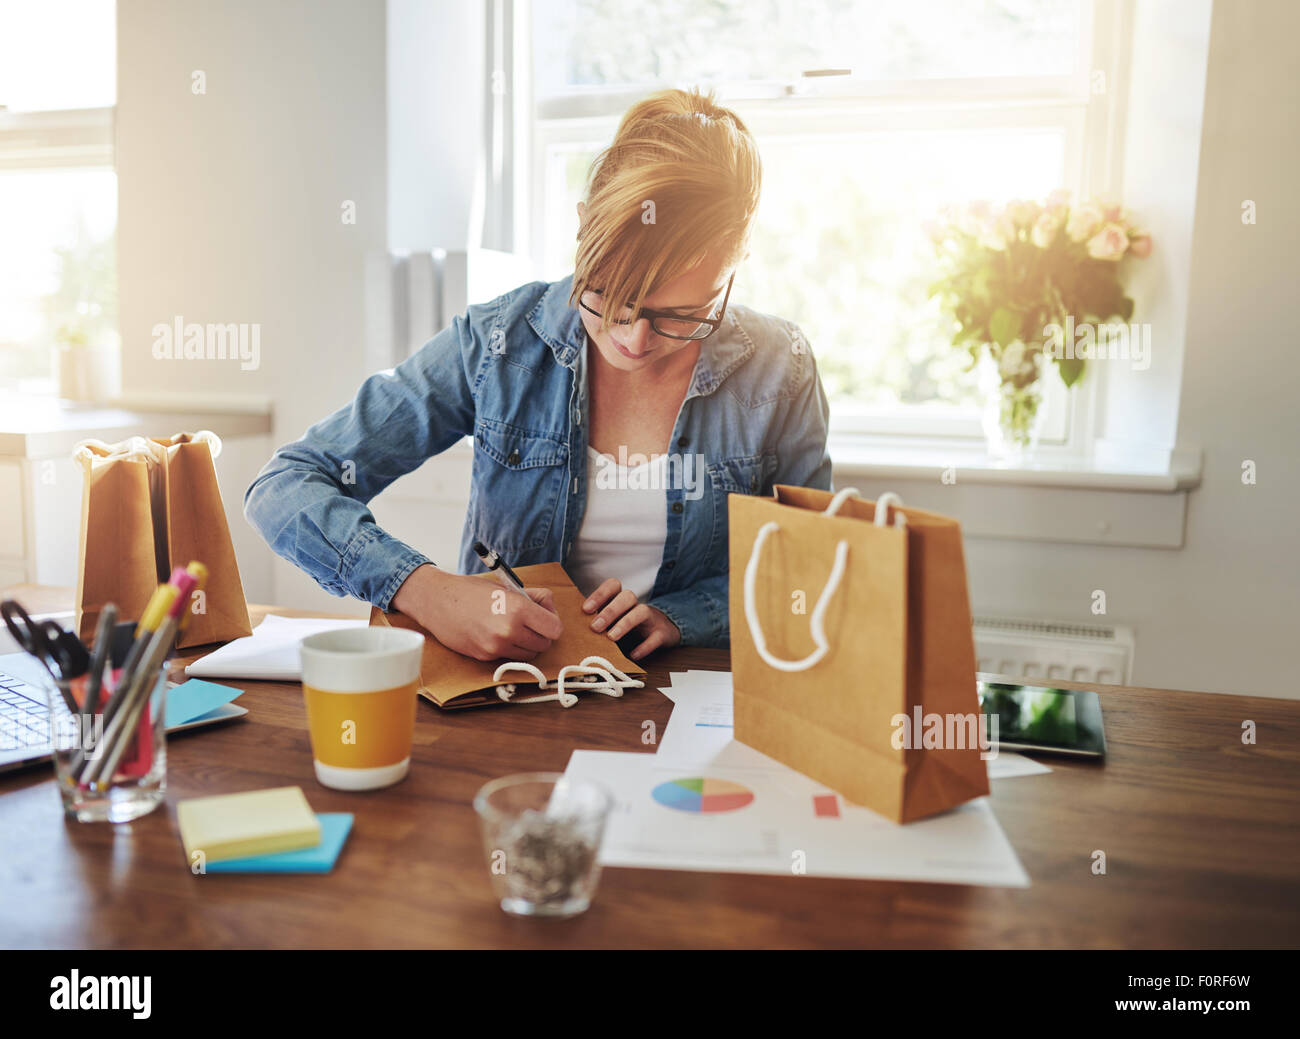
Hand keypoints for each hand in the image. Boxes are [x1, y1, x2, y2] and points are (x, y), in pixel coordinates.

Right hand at [392, 564, 562, 661]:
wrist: (438, 601)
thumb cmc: (472, 591)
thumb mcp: (507, 587)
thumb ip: (534, 598)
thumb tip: (551, 608)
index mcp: (518, 608)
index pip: (555, 629)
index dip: (552, 623)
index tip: (545, 619)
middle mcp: (509, 630)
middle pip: (544, 644)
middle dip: (540, 635)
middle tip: (529, 623)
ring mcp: (496, 646)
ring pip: (529, 655)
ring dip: (526, 645)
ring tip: (513, 629)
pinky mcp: (485, 656)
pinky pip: (509, 657)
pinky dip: (509, 649)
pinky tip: (496, 634)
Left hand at [582, 578, 680, 660]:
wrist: (663, 629)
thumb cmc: (629, 624)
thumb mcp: (614, 619)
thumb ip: (598, 620)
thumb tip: (572, 628)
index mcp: (621, 599)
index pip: (613, 586)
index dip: (600, 594)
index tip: (586, 609)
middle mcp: (636, 605)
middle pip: (627, 596)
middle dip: (610, 610)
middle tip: (595, 626)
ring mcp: (650, 618)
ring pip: (641, 611)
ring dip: (625, 623)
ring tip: (611, 638)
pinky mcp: (661, 633)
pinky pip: (655, 637)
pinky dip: (645, 646)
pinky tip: (633, 655)